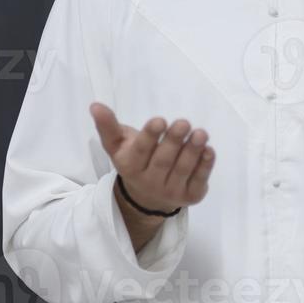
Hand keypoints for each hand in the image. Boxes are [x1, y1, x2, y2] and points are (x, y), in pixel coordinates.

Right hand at [89, 102, 214, 212]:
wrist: (147, 197)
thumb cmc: (135, 159)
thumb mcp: (118, 144)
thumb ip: (108, 126)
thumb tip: (95, 105)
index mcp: (130, 166)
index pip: (140, 151)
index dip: (150, 136)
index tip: (160, 120)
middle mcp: (149, 182)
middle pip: (163, 161)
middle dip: (174, 141)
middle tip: (184, 123)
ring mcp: (171, 191)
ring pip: (182, 170)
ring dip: (193, 152)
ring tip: (201, 134)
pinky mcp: (190, 196)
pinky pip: (198, 181)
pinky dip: (205, 166)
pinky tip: (209, 151)